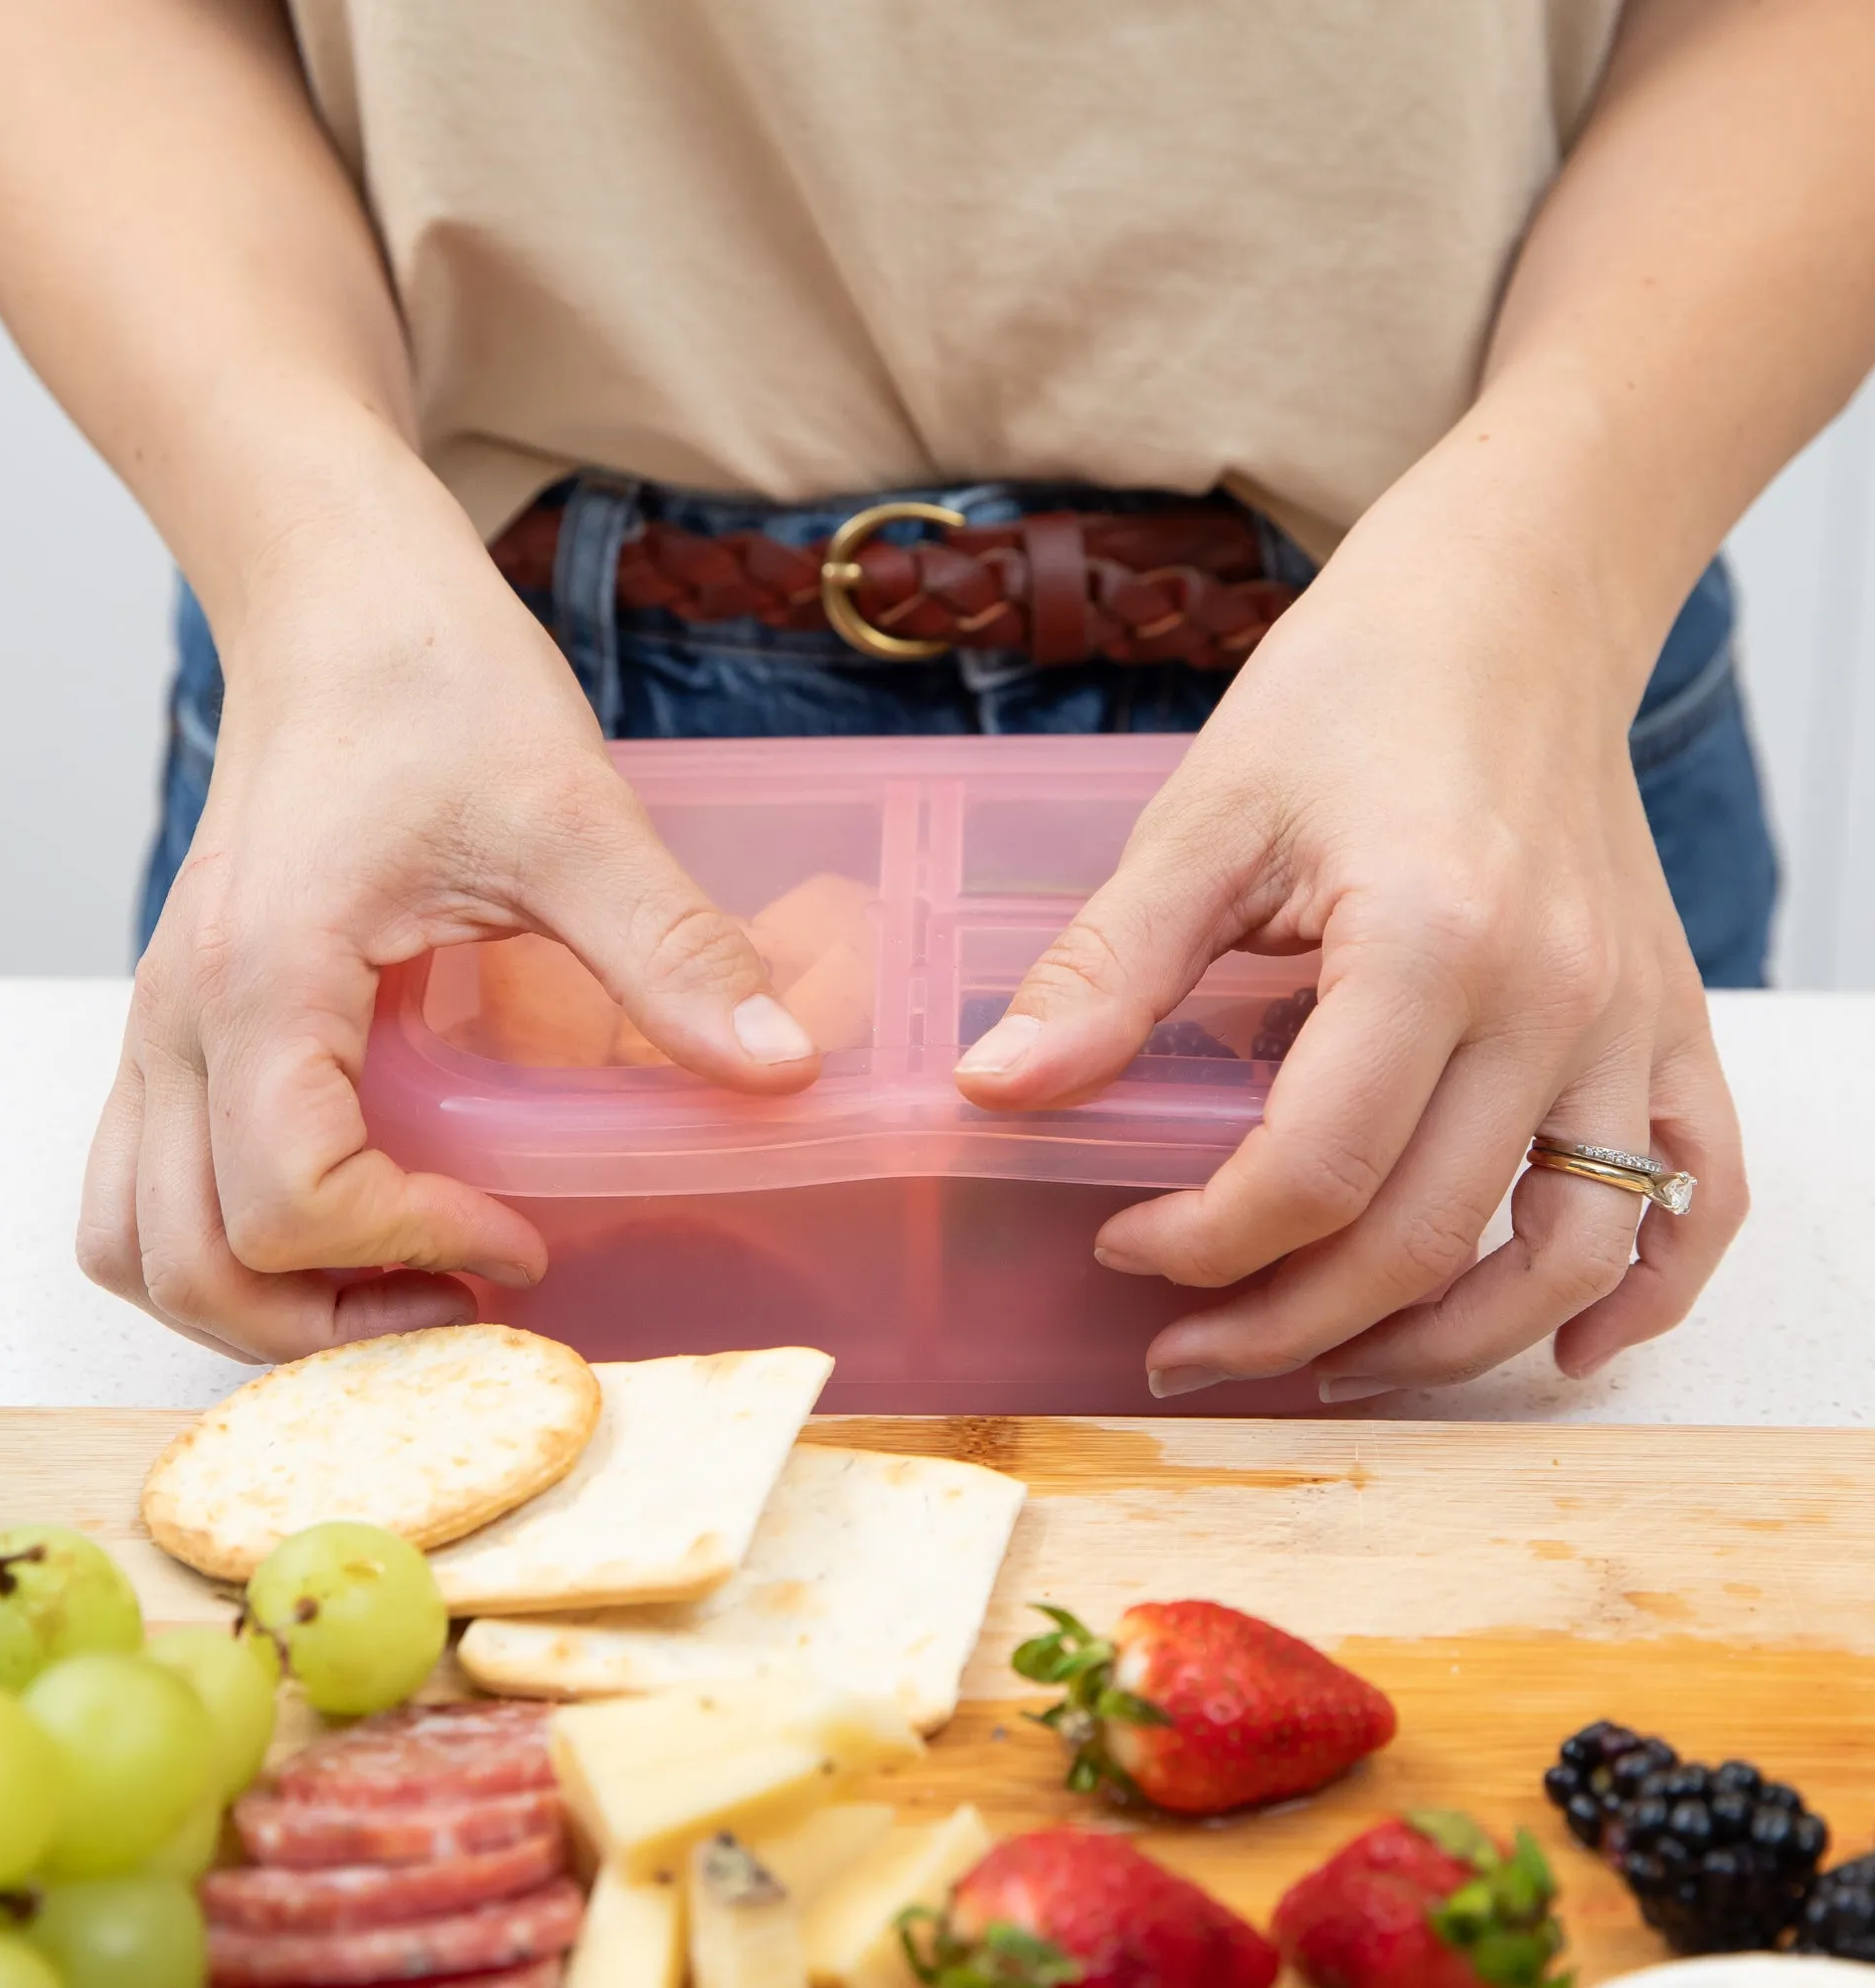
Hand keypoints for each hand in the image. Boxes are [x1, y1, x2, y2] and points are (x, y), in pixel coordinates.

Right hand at [77, 477, 818, 1361]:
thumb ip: (669, 950)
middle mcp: (179, 1017)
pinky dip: (225, 1238)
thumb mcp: (572, 814)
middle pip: (184, 1260)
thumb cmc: (431, 680)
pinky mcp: (187, 1014)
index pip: (288, 1199)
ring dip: (252, 1304)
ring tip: (399, 1286)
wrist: (339, 597)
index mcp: (264, 978)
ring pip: (134, 1235)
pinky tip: (352, 1215)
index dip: (411, 1245)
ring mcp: (164, 1020)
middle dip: (324, 1326)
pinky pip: (146, 1175)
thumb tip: (780, 1069)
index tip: (523, 1237)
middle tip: (464, 1304)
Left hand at [953, 448, 1746, 1401]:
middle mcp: (1554, 997)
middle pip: (1429, 1238)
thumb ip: (1108, 968)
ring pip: (1570, 1251)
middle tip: (1190, 1347)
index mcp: (1429, 941)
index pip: (1314, 1171)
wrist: (1509, 610)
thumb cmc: (1352, 694)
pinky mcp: (1670, 1019)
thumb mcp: (1205, 818)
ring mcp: (1629, 1017)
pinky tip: (1563, 1339)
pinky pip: (1696, 1191)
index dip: (1203, 1242)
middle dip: (1289, 1324)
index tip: (1123, 1243)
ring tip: (1335, 1366)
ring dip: (1449, 1344)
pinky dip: (1642, 1287)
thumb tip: (994, 1089)